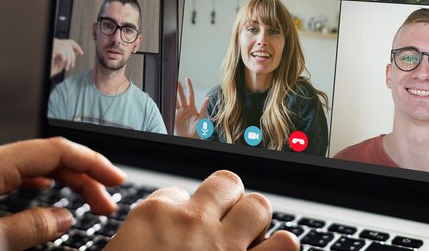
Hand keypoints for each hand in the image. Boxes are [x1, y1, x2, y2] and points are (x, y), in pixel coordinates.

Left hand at [0, 137, 125, 249]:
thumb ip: (29, 229)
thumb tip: (63, 218)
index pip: (57, 151)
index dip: (92, 163)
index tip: (115, 178)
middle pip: (51, 157)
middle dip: (84, 176)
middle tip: (107, 201)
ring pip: (37, 166)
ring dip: (66, 182)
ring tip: (87, 201)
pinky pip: (20, 176)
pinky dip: (44, 185)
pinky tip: (50, 197)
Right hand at [51, 38, 83, 76]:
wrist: (46, 72)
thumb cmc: (52, 67)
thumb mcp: (64, 60)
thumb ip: (70, 54)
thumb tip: (78, 51)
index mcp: (57, 43)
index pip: (69, 42)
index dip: (77, 47)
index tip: (81, 53)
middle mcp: (54, 42)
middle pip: (69, 45)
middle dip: (73, 56)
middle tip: (72, 65)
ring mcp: (52, 45)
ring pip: (67, 49)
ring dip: (69, 60)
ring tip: (67, 67)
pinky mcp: (51, 49)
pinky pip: (63, 51)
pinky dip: (64, 59)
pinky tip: (62, 63)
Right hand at [106, 170, 298, 250]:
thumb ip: (144, 241)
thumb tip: (163, 237)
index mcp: (154, 216)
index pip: (178, 193)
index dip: (182, 213)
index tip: (180, 233)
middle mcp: (193, 222)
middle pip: (226, 184)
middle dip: (227, 202)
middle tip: (221, 226)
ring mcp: (224, 246)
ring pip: (259, 205)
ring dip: (256, 222)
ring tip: (247, 239)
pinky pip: (284, 244)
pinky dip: (280, 248)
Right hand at [174, 78, 209, 137]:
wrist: (190, 139)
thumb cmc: (197, 131)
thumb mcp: (202, 119)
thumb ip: (204, 108)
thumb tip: (208, 98)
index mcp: (192, 108)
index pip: (190, 94)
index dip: (189, 86)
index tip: (187, 79)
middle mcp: (185, 109)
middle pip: (181, 96)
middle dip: (179, 89)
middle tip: (176, 81)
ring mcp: (179, 113)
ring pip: (176, 101)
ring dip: (173, 94)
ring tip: (171, 87)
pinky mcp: (174, 117)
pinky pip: (171, 109)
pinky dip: (169, 103)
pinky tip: (168, 98)